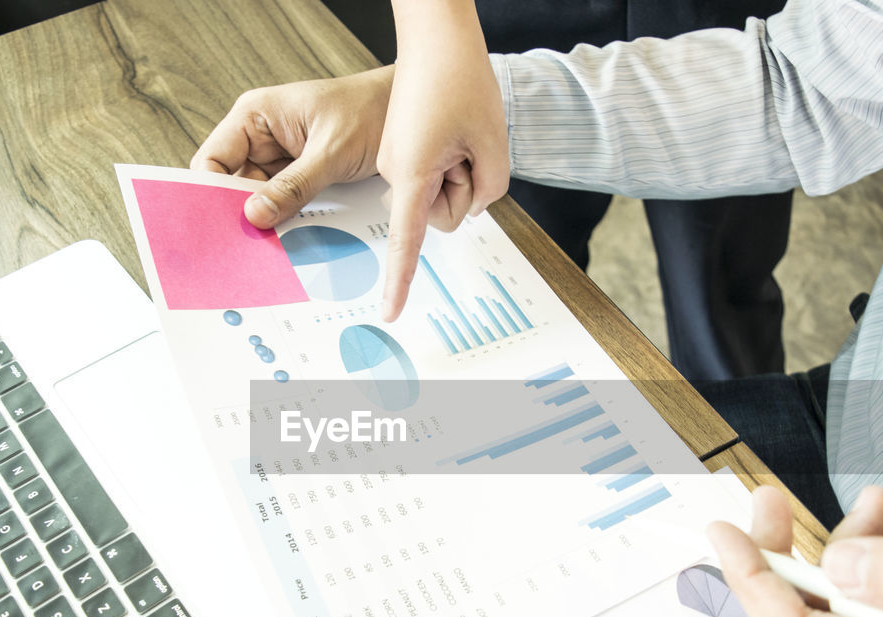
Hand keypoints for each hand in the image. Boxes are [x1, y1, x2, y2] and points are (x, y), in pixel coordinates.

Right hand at [191, 67, 394, 228]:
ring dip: (264, 220)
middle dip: (238, 213)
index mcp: (255, 115)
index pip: (212, 160)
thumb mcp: (331, 152)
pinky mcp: (297, 175)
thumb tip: (255, 215)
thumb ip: (294, 186)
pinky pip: (282, 203)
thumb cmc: (370, 112)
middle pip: (230, 184)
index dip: (209, 193)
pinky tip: (289, 238)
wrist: (409, 117)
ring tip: (269, 247)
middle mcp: (260, 136)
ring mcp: (278, 158)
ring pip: (256, 199)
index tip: (221, 225)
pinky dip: (285, 220)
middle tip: (246, 245)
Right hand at [377, 0, 508, 320]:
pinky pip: (437, 172)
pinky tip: (451, 128)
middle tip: (468, 145)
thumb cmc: (460, 82)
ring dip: (462, 168)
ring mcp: (398, 161)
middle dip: (466, 186)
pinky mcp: (405, 152)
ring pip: (443, 192)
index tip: (390, 311)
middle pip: (444, 212)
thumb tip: (471, 203)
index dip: (400, 280)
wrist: (438, 38)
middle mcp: (396, 171)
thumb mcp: (492, 144)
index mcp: (410, 173)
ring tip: (459, 132)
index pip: (407, 239)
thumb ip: (489, 190)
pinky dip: (454, 157)